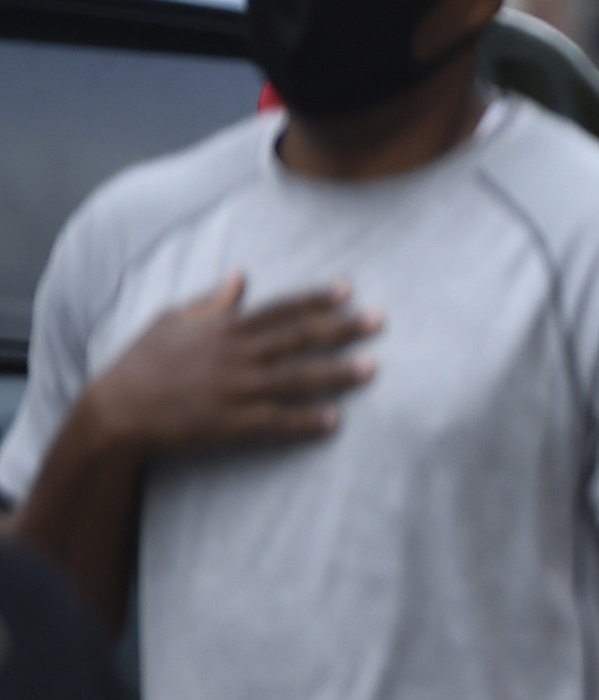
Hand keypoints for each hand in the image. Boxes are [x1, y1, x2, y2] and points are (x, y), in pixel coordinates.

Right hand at [79, 274, 378, 454]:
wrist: (116, 410)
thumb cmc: (143, 362)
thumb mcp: (172, 321)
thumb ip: (213, 301)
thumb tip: (243, 275)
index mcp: (222, 329)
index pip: (279, 309)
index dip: (316, 299)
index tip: (350, 291)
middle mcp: (234, 356)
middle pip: (297, 339)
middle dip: (341, 329)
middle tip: (380, 322)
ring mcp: (234, 390)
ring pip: (295, 379)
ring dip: (336, 374)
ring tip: (373, 369)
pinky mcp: (231, 423)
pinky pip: (277, 422)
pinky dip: (306, 422)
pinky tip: (336, 421)